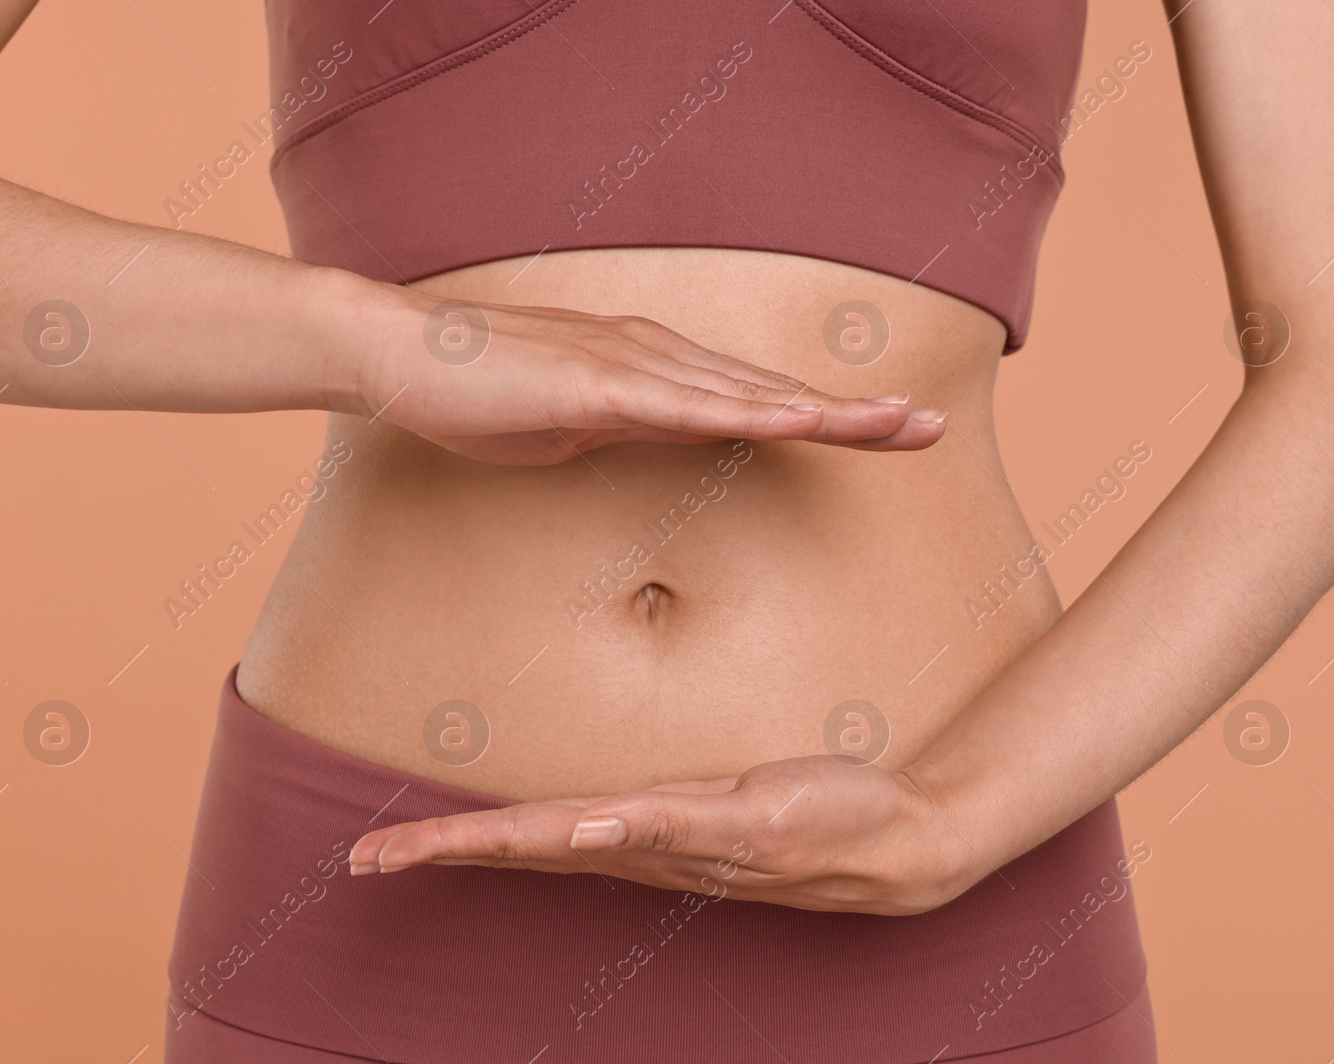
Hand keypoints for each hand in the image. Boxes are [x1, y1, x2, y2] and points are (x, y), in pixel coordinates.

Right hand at [347, 756, 979, 914]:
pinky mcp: (740, 821)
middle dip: (444, 854)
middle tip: (365, 859)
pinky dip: (620, 829)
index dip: (444, 848)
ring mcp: (688, 839)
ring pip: (577, 840)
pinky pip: (668, 823)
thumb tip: (584, 819)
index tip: (372, 855)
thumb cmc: (802, 818)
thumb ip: (654, 816)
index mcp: (630, 838)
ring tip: (433, 848)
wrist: (894, 843)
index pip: (520, 841)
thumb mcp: (717, 808)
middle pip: (525, 848)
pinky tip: (579, 825)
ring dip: (504, 847)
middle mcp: (645, 847)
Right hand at [361, 287, 947, 464]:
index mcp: (656, 371)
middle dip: (855, 413)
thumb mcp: (574, 427)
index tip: (888, 433)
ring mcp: (632, 364)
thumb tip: (666, 438)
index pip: (758, 398)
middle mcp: (658, 356)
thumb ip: (629, 429)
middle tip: (930, 430)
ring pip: (747, 393)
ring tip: (895, 426)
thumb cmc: (481, 394)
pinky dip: (748, 413)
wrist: (403, 357)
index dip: (827, 416)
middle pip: (774, 389)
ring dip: (824, 410)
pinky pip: (686, 405)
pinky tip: (799, 420)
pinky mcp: (598, 383)